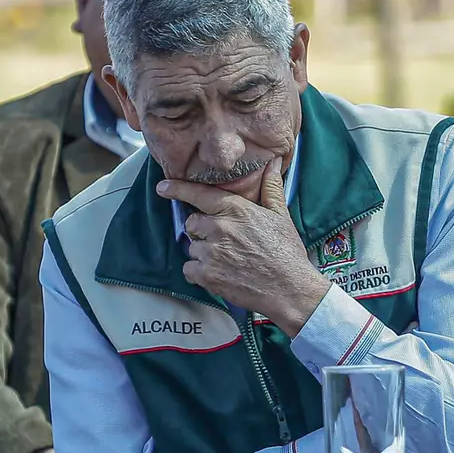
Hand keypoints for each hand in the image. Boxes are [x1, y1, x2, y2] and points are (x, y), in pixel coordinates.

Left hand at [156, 158, 331, 335]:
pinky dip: (199, 273)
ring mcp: (212, 252)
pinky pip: (189, 269)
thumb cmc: (286, 252)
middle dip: (202, 230)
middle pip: (192, 223)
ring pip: (192, 247)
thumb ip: (270, 188)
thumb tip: (272, 163)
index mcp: (236, 209)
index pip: (199, 194)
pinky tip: (218, 274)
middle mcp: (220, 228)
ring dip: (203, 253)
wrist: (290, 289)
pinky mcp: (208, 275)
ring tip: (227, 260)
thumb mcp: (281, 216)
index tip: (163, 188)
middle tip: (223, 241)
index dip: (178, 189)